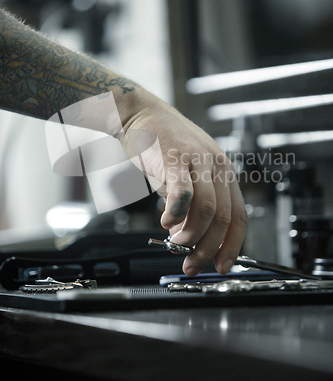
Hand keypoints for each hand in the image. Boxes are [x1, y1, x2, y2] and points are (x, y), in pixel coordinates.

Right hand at [120, 91, 247, 275]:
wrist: (140, 115)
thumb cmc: (162, 146)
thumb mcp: (185, 177)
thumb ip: (190, 207)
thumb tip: (189, 238)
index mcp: (224, 171)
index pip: (238, 216)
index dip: (232, 245)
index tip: (222, 265)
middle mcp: (216, 165)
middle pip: (223, 217)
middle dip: (209, 248)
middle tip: (192, 264)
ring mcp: (197, 160)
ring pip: (207, 209)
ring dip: (192, 236)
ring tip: (176, 244)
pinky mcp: (174, 158)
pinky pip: (183, 193)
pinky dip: (176, 214)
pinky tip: (166, 222)